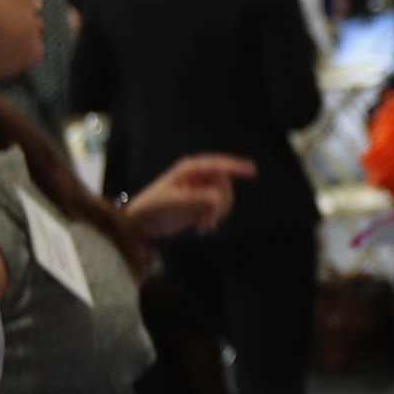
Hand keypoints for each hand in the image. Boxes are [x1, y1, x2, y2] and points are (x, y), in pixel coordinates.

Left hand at [123, 155, 255, 240]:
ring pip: (222, 198)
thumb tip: (218, 198)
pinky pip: (216, 209)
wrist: (140, 225)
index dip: (235, 166)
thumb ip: (198, 198)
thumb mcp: (175, 203)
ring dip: (217, 214)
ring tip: (203, 226)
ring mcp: (198, 191)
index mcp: (189, 170)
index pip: (217, 165)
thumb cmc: (153, 209)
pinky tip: (201, 229)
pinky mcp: (199, 205)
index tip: (252, 171)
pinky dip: (212, 220)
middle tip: (211, 219)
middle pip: (223, 185)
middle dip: (221, 204)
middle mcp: (196, 177)